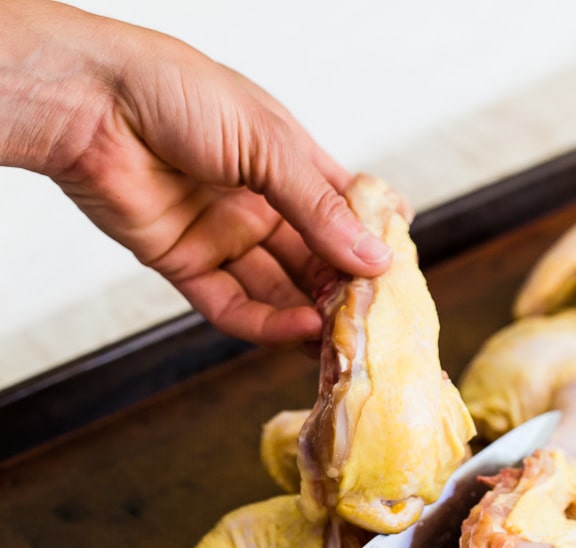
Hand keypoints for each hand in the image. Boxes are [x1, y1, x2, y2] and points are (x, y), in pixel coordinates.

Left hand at [0, 0, 404, 346]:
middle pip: (312, 259)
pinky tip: (300, 328)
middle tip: (373, 320)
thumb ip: (318, 207)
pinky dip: (267, 322)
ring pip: (277, 290)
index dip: (368, 241)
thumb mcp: (267, 143)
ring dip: (309, 316)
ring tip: (342, 339)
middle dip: (342, 290)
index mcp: (284, 162)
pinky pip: (233, 305)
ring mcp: (223, 236)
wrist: (92, 105)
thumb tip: (374, 256)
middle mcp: (257, 203)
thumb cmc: (177, 94)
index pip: (341, 211)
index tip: (396, 271)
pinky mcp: (187, 264)